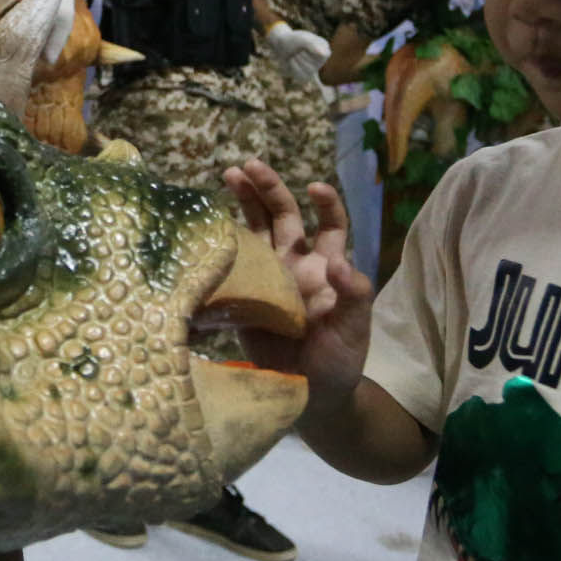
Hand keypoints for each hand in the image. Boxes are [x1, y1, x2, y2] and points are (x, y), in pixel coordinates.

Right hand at [222, 157, 374, 411]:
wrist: (311, 395)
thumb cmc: (340, 360)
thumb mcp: (354, 329)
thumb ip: (353, 294)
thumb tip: (339, 260)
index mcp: (325, 267)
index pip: (330, 225)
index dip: (325, 204)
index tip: (315, 187)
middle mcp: (295, 264)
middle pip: (283, 215)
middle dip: (268, 188)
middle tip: (248, 165)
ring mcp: (268, 277)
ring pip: (254, 229)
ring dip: (243, 201)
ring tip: (228, 175)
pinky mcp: (244, 295)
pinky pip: (230, 262)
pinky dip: (219, 241)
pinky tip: (205, 224)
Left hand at [262, 21, 330, 88]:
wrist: (280, 45)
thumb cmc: (293, 40)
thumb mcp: (301, 39)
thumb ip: (313, 45)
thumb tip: (325, 54)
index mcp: (324, 47)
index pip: (324, 56)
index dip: (312, 52)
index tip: (304, 46)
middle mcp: (321, 59)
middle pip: (315, 65)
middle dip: (302, 57)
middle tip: (297, 51)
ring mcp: (314, 68)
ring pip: (309, 71)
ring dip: (297, 62)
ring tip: (294, 56)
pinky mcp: (305, 75)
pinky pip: (302, 77)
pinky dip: (293, 69)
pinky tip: (292, 62)